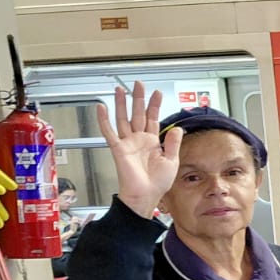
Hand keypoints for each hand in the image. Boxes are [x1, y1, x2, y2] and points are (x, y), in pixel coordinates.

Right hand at [98, 82, 177, 217]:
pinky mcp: (118, 148)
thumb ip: (173, 143)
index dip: (154, 105)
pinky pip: (109, 132)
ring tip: (121, 89)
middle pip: (137, 114)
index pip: (152, 118)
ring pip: (123, 118)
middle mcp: (138, 139)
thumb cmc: (158, 183)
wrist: (146, 195)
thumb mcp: (171, 160)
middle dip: (138, 98)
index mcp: (152, 142)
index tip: (158, 93)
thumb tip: (177, 128)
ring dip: (122, 104)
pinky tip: (101, 107)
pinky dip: (104, 120)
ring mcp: (127, 143)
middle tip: (139, 84)